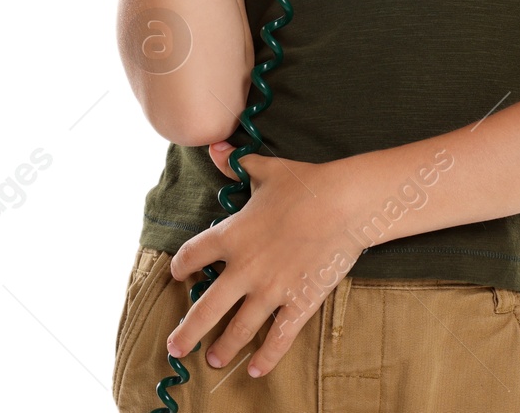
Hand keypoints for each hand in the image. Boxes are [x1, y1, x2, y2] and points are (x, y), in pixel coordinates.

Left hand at [164, 141, 363, 377]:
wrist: (345, 203)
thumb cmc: (305, 184)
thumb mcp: (265, 170)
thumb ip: (237, 165)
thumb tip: (215, 148)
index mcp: (231, 236)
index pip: (192, 255)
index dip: (181, 266)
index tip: (177, 274)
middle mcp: (244, 268)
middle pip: (205, 307)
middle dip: (186, 331)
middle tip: (174, 347)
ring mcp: (270, 290)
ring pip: (238, 329)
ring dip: (223, 348)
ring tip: (213, 360)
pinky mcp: (298, 303)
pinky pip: (278, 338)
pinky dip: (266, 358)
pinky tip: (256, 371)